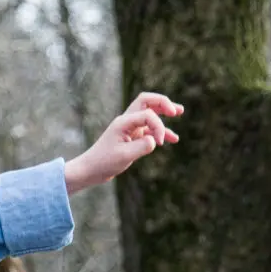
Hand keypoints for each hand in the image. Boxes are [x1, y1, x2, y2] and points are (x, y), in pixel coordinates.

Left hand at [64, 91, 182, 193]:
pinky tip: (173, 138)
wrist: (90, 170)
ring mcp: (129, 128)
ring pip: (149, 113)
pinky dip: (160, 131)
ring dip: (164, 111)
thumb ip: (142, 146)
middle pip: (147, 101)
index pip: (148, 114)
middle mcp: (127, 121)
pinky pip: (148, 130)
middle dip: (163, 102)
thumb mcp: (124, 156)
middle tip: (176, 111)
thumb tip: (155, 140)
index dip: (159, 126)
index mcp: (124, 122)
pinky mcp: (131, 137)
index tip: (159, 143)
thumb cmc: (103, 162)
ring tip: (180, 111)